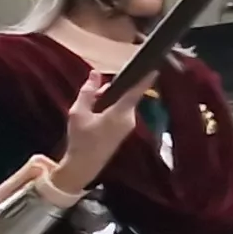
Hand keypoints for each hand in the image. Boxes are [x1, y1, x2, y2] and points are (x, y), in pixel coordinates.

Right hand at [53, 69, 138, 191]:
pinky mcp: (125, 130)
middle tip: (94, 93)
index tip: (154, 67)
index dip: (145, 78)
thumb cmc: (81, 140)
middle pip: (127, 95)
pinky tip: (97, 114)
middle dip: (113, 89)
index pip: (136, 91)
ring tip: (92, 106)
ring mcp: (128, 125)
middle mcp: (129, 118)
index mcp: (119, 113)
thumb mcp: (78, 112)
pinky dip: (112, 108)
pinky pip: (122, 111)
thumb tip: (95, 73)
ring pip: (123, 103)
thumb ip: (88, 92)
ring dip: (110, 99)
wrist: (84, 166)